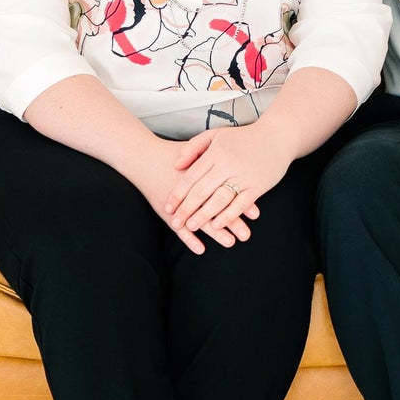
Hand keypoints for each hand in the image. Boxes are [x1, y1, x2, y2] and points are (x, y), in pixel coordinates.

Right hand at [121, 140, 249, 255]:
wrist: (144, 157)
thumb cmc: (173, 154)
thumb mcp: (196, 149)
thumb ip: (215, 158)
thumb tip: (239, 167)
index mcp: (201, 174)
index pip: (224, 190)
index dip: (240, 202)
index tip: (255, 215)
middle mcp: (191, 191)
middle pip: (215, 207)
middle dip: (232, 221)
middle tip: (246, 235)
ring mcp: (178, 203)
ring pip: (198, 220)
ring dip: (215, 233)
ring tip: (230, 242)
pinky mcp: (166, 211)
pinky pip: (178, 229)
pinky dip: (188, 240)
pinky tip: (201, 249)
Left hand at [164, 123, 293, 245]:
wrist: (277, 136)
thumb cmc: (244, 137)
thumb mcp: (215, 135)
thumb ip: (193, 147)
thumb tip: (176, 164)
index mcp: (215, 153)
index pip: (191, 176)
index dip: (178, 193)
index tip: (168, 206)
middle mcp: (227, 165)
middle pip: (201, 191)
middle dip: (186, 209)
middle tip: (175, 222)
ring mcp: (243, 177)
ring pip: (218, 200)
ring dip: (203, 215)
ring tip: (192, 226)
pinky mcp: (257, 186)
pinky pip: (239, 205)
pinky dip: (227, 216)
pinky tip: (217, 225)